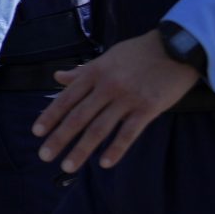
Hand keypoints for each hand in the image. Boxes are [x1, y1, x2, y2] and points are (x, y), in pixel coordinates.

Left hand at [33, 31, 199, 172]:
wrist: (177, 46)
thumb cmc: (140, 52)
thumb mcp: (107, 57)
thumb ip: (83, 71)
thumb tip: (58, 77)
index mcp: (95, 73)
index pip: (67, 98)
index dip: (50, 116)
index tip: (37, 133)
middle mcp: (107, 87)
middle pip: (78, 117)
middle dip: (59, 138)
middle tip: (44, 156)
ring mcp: (127, 98)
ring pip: (99, 128)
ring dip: (81, 149)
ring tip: (67, 167)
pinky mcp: (148, 108)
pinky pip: (129, 133)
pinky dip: (116, 149)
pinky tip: (105, 163)